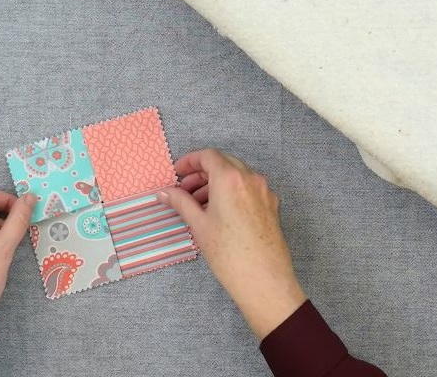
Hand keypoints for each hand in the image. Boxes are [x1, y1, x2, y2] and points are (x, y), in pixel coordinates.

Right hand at [158, 149, 305, 339]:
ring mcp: (264, 192)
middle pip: (223, 163)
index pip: (208, 156)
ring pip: (237, 176)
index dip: (189, 161)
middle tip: (184, 189)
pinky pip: (248, 189)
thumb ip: (181, 202)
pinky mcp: (271, 206)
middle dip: (201, 172)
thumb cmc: (229, 253)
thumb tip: (165, 192)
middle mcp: (250, 179)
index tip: (178, 172)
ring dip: (216, 183)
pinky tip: (219, 211)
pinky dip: (231, 192)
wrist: (263, 279)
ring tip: (198, 203)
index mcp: (230, 178)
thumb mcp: (198, 224)